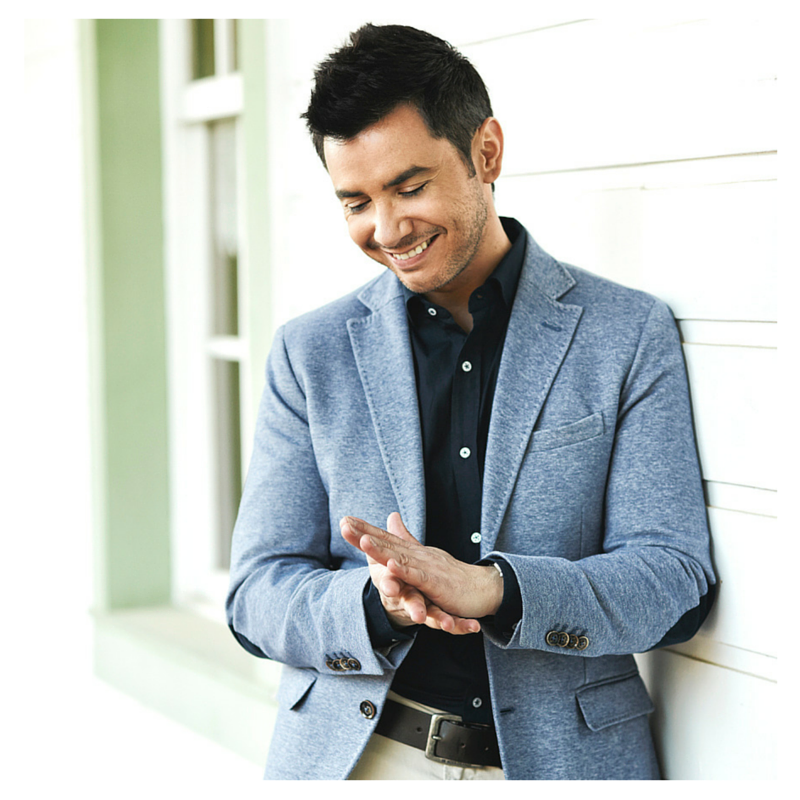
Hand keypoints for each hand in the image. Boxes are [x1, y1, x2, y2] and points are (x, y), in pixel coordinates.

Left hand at [341, 512, 503, 621]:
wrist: (483, 588)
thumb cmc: (453, 576)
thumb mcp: (425, 558)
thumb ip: (406, 539)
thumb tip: (392, 517)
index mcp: (414, 552)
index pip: (386, 538)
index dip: (365, 530)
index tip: (344, 521)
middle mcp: (419, 556)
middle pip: (388, 543)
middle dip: (365, 534)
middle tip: (344, 524)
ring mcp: (428, 568)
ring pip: (400, 557)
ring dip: (382, 549)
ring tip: (363, 541)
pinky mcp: (437, 584)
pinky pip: (419, 577)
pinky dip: (405, 571)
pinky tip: (391, 566)